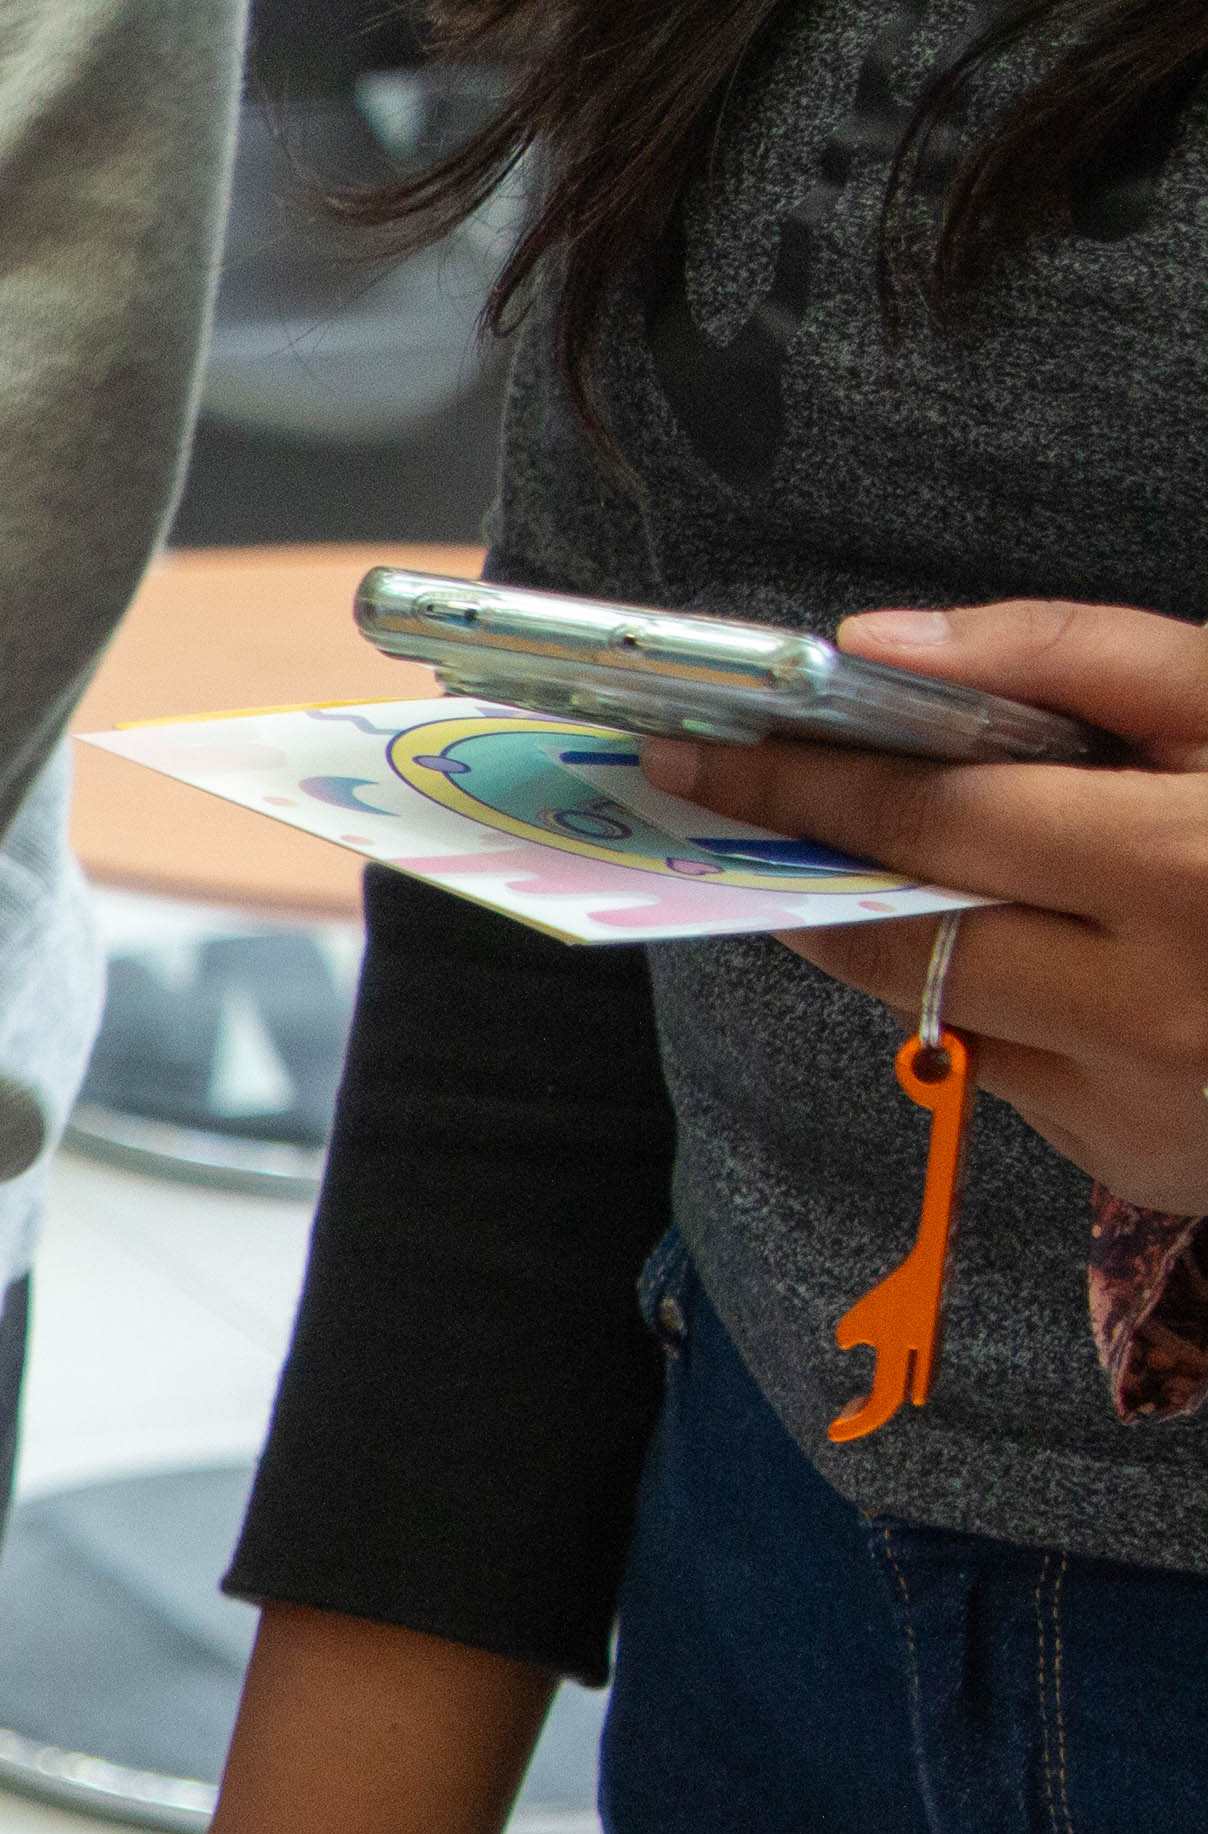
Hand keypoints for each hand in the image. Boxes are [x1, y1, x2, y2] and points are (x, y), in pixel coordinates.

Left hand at [636, 602, 1207, 1207]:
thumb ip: (1075, 657)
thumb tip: (883, 641)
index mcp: (1191, 868)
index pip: (936, 817)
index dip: (804, 782)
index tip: (703, 751)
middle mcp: (1154, 1004)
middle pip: (902, 935)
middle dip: (811, 870)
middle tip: (738, 811)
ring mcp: (1140, 1100)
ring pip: (940, 1012)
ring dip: (905, 938)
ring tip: (911, 866)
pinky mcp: (1134, 1163)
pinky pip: (1013, 1071)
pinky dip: (1011, 1008)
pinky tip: (1069, 959)